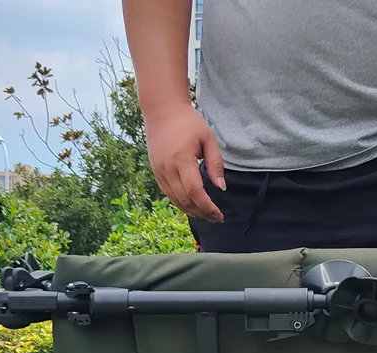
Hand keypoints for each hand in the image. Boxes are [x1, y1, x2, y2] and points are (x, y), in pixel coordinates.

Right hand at [145, 104, 225, 221]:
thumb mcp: (208, 138)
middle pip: (185, 200)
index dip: (208, 207)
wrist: (162, 110)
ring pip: (176, 200)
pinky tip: (193, 205)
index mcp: (182, 159)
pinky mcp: (156, 172)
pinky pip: (169, 194)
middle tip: (216, 218)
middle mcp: (168, 168)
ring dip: (192, 211)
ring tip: (206, 214)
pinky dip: (181, 203)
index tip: (219, 215)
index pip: (196, 192)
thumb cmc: (188, 122)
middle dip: (202, 212)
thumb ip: (216, 164)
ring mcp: (159, 171)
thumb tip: (221, 188)